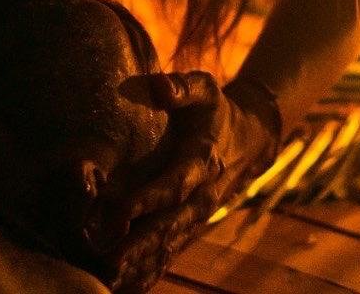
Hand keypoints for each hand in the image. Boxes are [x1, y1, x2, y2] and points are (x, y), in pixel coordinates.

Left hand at [90, 71, 280, 291]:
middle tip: (109, 260)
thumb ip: (180, 87)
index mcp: (203, 160)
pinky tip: (125, 284)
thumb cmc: (214, 111)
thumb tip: (156, 85)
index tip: (121, 209)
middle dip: (141, 243)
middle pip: (171, 223)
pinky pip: (172, 251)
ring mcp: (198, 214)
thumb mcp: (203, 90)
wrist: (249, 139)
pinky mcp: (191, 224)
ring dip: (142, 262)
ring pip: (170, 243)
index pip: (176, 183)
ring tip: (110, 278)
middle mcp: (203, 194)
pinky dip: (151, 270)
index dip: (150, 197)